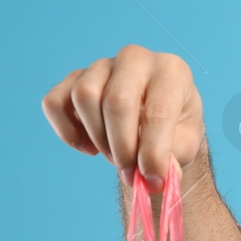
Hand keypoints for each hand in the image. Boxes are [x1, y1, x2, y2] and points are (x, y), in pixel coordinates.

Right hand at [42, 43, 206, 191]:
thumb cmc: (174, 128)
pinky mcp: (74, 77)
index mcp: (171, 71)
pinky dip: (67, 132)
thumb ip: (173, 160)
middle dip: (122, 148)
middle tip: (130, 172)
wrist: (156, 118)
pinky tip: (89, 147)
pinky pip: (55, 102)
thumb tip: (153, 180)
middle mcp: (135, 58)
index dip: (153, 152)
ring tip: (114, 156)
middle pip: (117, 102)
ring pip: (84, 97)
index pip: (158, 111)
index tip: (153, 181)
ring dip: (98, 137)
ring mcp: (101, 64)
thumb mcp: (185, 145)